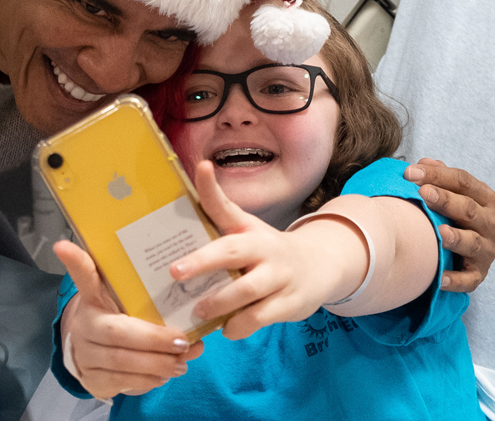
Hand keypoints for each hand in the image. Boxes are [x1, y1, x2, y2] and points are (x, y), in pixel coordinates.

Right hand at [53, 240, 202, 399]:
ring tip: (181, 362)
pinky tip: (164, 375)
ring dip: (158, 363)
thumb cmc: (117, 322)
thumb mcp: (127, 305)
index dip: (76, 262)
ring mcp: (85, 354)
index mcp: (92, 299)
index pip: (84, 277)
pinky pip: (122, 381)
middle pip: (118, 331)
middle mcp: (84, 324)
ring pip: (123, 360)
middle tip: (183, 341)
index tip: (63, 245)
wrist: (91, 354)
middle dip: (155, 339)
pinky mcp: (91, 379)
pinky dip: (148, 380)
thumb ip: (159, 311)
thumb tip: (197, 335)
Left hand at [171, 162, 365, 339]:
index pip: (226, 205)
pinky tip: (227, 327)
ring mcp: (280, 275)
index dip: (210, 187)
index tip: (202, 167)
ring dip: (219, 303)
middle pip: (233, 251)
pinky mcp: (290, 303)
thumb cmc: (266, 250)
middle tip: (175, 272)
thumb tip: (183, 201)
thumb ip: (216, 218)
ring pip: (247, 290)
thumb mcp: (244, 231)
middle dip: (202, 261)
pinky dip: (239, 325)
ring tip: (198, 310)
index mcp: (248, 229)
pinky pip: (260, 317)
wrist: (318, 266)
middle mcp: (265, 248)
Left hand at [404, 158, 494, 291]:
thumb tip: (422, 163)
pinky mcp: (478, 274)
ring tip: (439, 233)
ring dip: (456, 238)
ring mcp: (487, 250)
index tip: (410, 173)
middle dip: (445, 200)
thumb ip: (437, 177)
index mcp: (484, 198)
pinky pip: (468, 279)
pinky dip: (456, 279)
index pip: (463, 181)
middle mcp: (490, 223)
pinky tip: (440, 278)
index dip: (437, 175)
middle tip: (423, 193)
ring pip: (473, 243)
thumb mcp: (448, 193)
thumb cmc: (450, 215)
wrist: (462, 252)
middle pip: (468, 209)